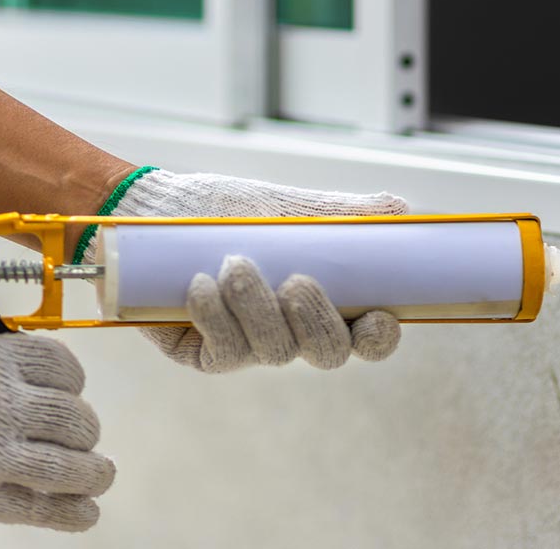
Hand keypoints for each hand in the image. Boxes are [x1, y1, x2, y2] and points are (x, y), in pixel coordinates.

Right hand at [0, 329, 112, 531]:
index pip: (62, 366)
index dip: (72, 382)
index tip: (69, 392)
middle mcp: (2, 406)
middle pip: (74, 419)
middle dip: (83, 431)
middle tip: (79, 440)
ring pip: (68, 467)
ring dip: (92, 472)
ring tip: (100, 475)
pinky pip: (37, 509)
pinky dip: (70, 513)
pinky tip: (86, 514)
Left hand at [85, 169, 406, 371]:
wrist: (156, 208)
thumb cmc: (225, 207)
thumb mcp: (288, 206)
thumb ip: (344, 213)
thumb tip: (403, 209)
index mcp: (326, 301)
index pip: (368, 337)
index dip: (380, 338)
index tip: (379, 316)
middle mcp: (292, 331)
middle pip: (329, 354)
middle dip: (318, 321)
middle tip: (297, 282)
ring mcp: (250, 347)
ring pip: (274, 352)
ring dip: (258, 308)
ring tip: (234, 263)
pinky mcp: (205, 354)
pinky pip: (223, 352)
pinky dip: (215, 317)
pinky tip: (199, 284)